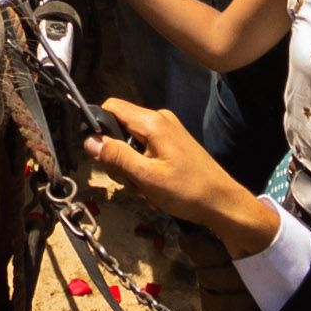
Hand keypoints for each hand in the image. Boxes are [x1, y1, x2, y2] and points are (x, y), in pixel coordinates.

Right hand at [83, 100, 281, 252]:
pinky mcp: (172, 143)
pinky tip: (153, 188)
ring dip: (131, 167)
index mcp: (152, 122)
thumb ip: (116, 156)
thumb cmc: (186, 191)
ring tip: (145, 189)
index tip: (100, 155)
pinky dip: (143, 168)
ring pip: (131, 142)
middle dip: (117, 156)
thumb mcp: (146, 177)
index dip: (99, 127)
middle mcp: (159, 119)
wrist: (222, 203)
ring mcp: (168, 131)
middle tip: (130, 181)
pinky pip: (145, 150)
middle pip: (120, 127)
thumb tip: (88, 140)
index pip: (111, 107)